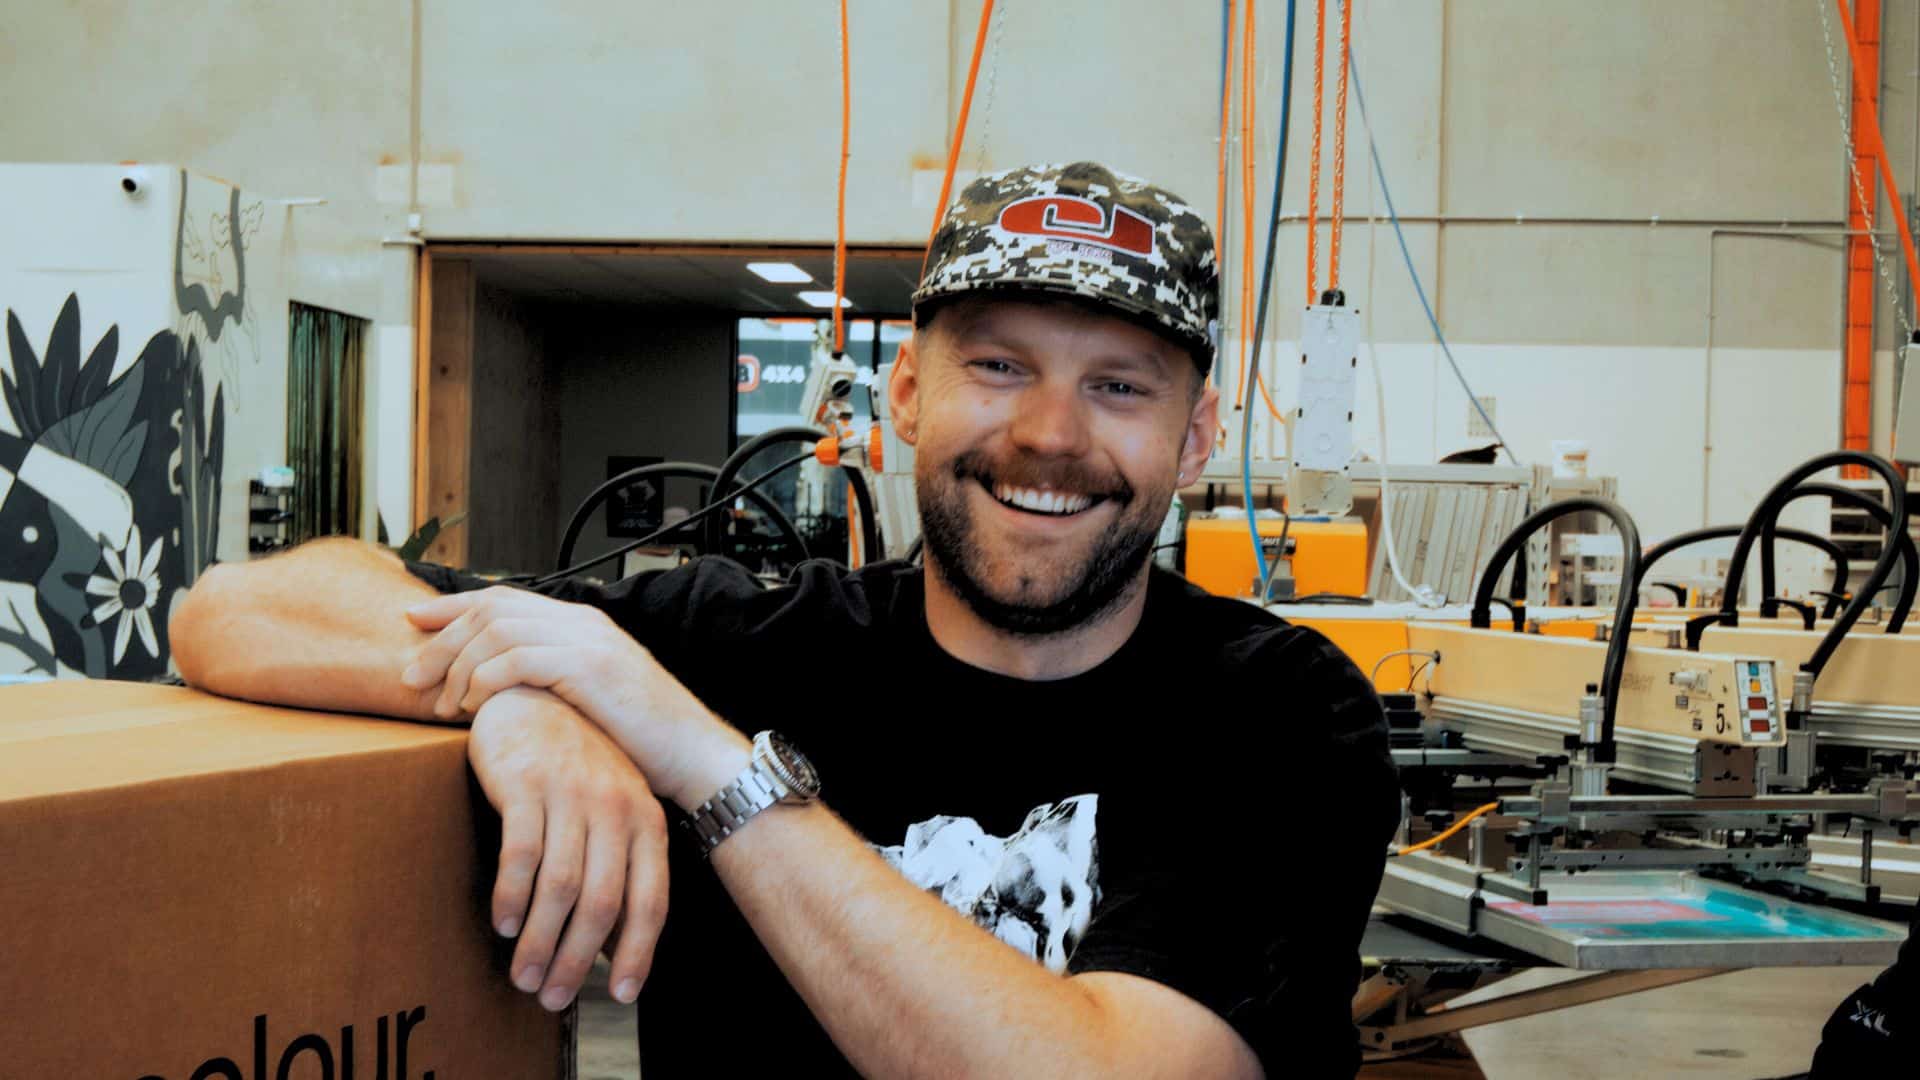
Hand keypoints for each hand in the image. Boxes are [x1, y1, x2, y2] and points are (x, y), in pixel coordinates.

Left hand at [400, 587, 740, 804]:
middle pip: (490, 608)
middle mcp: (581, 621)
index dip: (451, 607)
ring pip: (495, 630)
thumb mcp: (589, 701)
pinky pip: (515, 659)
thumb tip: (502, 692)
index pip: (502, 598)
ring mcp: (586, 640)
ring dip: (456, 666)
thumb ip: (551, 683)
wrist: (692, 754)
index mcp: (580, 623)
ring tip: (439, 705)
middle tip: (410, 678)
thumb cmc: (642, 741)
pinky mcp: (588, 666)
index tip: (412, 621)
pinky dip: (483, 681)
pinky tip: (471, 708)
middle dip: (441, 640)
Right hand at [467, 687, 669, 1011]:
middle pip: (602, 903)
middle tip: (551, 997)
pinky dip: (512, 896)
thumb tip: (614, 946)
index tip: (619, 995)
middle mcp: (616, 807)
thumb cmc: (576, 768)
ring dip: (539, 940)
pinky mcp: (528, 785)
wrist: (536, 699)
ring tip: (522, 976)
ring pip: (560, 887)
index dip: (636, 952)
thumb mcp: (612, 811)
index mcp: (645, 820)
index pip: (650, 900)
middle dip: (575, 960)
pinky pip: (521, 854)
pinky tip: (502, 924)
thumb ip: (619, 867)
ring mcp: (573, 794)